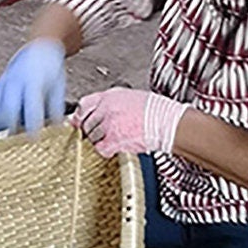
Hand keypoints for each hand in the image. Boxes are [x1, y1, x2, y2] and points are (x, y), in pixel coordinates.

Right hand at [0, 38, 66, 132]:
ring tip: (12, 132)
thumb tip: (57, 125)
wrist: (38, 49)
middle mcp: (16, 83)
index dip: (31, 125)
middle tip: (21, 137)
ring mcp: (4, 85)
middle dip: (13, 127)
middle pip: (8, 111)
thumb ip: (56, 106)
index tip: (34, 138)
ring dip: (2, 125)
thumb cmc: (50, 68)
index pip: (31, 108)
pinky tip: (5, 124)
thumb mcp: (59, 86)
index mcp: (33, 82)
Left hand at [71, 88, 186, 157]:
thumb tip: (92, 113)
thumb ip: (108, 104)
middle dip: (92, 130)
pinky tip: (116, 146)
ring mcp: (108, 124)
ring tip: (116, 137)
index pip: (84, 105)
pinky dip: (106, 150)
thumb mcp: (129, 98)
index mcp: (110, 96)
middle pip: (86, 124)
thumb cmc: (154, 110)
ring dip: (101, 140)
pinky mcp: (113, 139)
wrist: (168, 122)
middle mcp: (107, 109)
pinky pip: (100, 148)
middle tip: (105, 133)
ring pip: (92, 137)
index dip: (80, 115)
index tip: (79, 122)